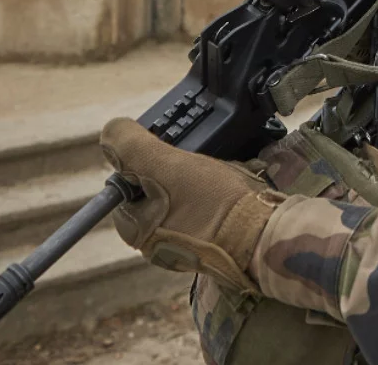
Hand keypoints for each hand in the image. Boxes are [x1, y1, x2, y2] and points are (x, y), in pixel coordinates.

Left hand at [98, 118, 283, 292]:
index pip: (126, 186)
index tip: (168, 153)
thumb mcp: (165, 166)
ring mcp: (189, 247)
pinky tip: (230, 186)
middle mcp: (159, 245)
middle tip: (194, 160)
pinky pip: (207, 209)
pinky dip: (216, 193)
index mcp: (139, 232)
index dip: (144, 161)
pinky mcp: (216, 244)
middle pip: (157, 190)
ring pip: (183, 197)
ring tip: (216, 172)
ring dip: (197, 178)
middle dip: (175, 169)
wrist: (267, 237)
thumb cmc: (213, 204)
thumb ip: (131, 147)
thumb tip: (110, 131)